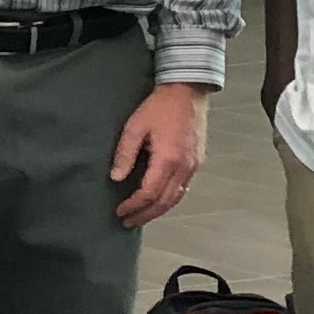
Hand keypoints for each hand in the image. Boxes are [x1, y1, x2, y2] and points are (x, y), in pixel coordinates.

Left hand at [109, 82, 208, 228]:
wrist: (187, 92)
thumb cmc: (159, 107)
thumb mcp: (134, 127)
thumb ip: (125, 154)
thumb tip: (116, 178)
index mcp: (168, 159)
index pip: (149, 193)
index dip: (133, 205)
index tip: (119, 211)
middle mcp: (184, 167)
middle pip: (164, 202)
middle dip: (145, 214)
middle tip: (128, 222)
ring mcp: (194, 166)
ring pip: (176, 198)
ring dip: (158, 210)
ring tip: (141, 216)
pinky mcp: (197, 162)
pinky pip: (184, 188)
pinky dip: (169, 199)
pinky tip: (158, 202)